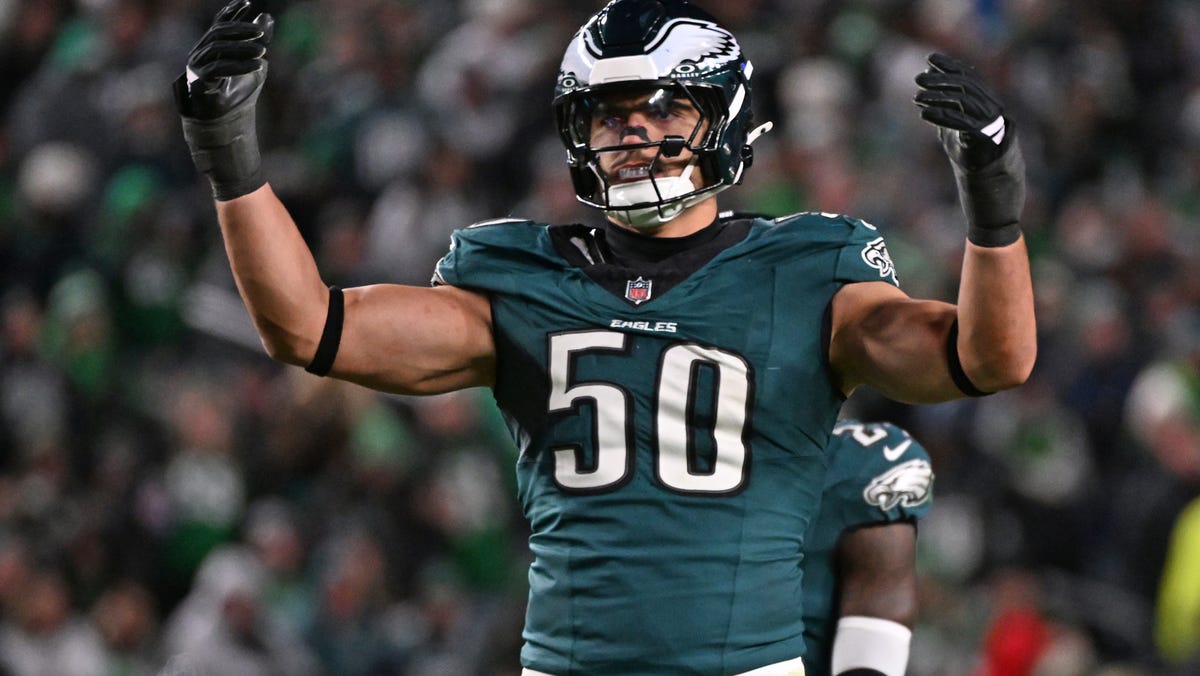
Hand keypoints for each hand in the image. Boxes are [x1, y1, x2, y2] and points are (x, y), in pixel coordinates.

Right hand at [173, 0, 273, 200]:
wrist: (226, 134)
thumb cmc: (237, 104)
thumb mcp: (253, 70)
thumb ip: (257, 45)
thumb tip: (267, 19)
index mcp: (209, 52)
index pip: (217, 26)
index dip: (231, 14)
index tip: (247, 4)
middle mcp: (198, 58)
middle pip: (216, 35)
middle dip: (239, 30)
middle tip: (261, 31)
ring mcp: (195, 72)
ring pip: (216, 50)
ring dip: (241, 48)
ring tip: (264, 51)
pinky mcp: (197, 87)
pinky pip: (216, 70)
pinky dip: (238, 66)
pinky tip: (259, 65)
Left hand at [914, 52, 1006, 169]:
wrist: (985, 171)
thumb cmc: (967, 142)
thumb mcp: (952, 115)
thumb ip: (942, 96)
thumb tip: (927, 73)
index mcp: (984, 97)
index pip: (968, 74)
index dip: (950, 64)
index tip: (930, 58)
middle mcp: (989, 105)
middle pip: (965, 85)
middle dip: (940, 79)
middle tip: (918, 79)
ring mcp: (988, 120)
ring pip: (962, 101)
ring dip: (937, 97)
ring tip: (916, 97)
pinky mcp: (983, 137)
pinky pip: (961, 122)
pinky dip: (941, 116)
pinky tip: (923, 113)